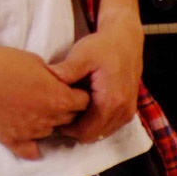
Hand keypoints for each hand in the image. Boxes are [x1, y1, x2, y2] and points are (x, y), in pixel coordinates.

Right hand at [0, 43, 90, 159]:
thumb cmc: (5, 62)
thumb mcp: (36, 61)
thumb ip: (54, 79)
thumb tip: (58, 85)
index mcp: (59, 99)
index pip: (84, 103)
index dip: (77, 94)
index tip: (69, 89)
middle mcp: (48, 119)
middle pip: (69, 118)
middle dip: (65, 108)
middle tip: (50, 96)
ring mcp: (30, 132)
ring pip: (49, 132)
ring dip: (46, 122)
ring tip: (31, 107)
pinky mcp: (12, 139)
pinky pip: (30, 151)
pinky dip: (32, 144)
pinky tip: (27, 134)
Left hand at [48, 16, 143, 143]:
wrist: (126, 40)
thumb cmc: (103, 46)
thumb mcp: (82, 54)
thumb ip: (67, 70)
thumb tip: (47, 79)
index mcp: (111, 102)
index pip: (86, 132)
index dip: (68, 129)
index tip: (53, 116)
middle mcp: (123, 112)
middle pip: (94, 136)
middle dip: (75, 129)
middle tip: (57, 113)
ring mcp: (128, 112)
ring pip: (102, 133)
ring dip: (86, 126)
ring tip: (69, 108)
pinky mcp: (129, 109)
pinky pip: (110, 125)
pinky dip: (96, 121)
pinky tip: (83, 106)